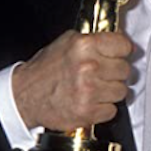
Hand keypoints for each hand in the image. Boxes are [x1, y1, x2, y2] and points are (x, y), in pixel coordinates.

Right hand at [12, 30, 132, 131]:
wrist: (24, 96)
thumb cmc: (45, 70)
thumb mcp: (67, 42)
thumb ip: (95, 39)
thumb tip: (120, 39)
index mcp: (84, 46)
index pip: (125, 45)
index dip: (123, 51)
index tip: (120, 54)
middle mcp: (88, 67)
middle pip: (125, 69)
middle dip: (115, 72)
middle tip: (101, 74)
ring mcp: (89, 91)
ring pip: (122, 91)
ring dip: (110, 91)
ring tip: (94, 88)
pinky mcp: (88, 112)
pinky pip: (112, 110)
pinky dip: (103, 108)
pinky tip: (90, 101)